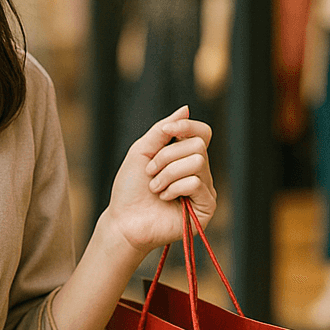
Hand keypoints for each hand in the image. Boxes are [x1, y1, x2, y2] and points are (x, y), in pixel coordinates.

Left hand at [105, 105, 215, 255]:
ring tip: (155, 187)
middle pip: (197, 146)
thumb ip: (162, 130)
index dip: (186, 127)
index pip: (202, 133)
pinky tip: (164, 198)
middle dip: (166, 157)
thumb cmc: (130, 188)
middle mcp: (199, 172)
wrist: (123, 220)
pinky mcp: (206, 207)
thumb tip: (186, 109)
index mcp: (185, 157)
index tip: (164, 132)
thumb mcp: (142, 151)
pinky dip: (174, 188)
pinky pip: (196, 183)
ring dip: (167, 174)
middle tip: (150, 172)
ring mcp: (205, 190)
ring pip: (197, 162)